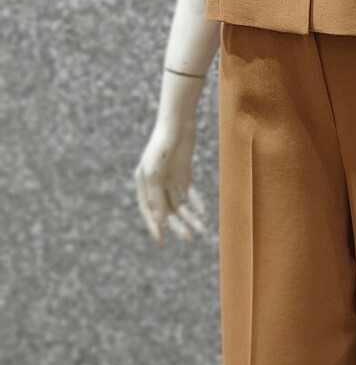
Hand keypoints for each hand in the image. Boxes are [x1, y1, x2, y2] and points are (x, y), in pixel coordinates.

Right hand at [134, 119, 205, 244]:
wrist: (177, 123)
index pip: (148, 210)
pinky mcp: (183, 170)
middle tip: (189, 238)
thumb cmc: (162, 147)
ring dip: (190, 215)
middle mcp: (156, 182)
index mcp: (143, 183)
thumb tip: (161, 221)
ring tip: (201, 228)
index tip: (162, 241)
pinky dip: (195, 201)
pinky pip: (189, 190)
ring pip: (179, 202)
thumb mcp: (155, 175)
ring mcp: (170, 176)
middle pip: (166, 209)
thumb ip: (157, 198)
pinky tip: (202, 210)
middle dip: (177, 224)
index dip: (155, 226)